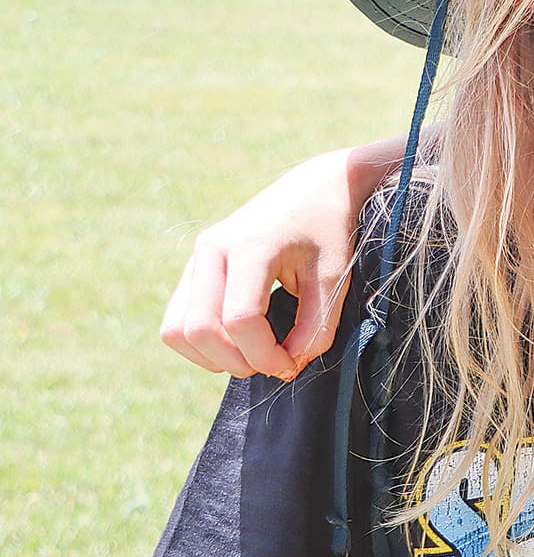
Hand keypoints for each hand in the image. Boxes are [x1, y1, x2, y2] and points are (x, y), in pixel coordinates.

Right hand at [159, 144, 386, 378]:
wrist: (315, 189)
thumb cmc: (330, 232)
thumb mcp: (334, 279)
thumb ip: (315, 328)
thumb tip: (288, 367)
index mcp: (250, 246)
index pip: (240, 319)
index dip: (264, 354)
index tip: (292, 364)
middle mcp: (212, 250)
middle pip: (199, 329)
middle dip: (237, 361)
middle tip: (275, 363)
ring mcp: (197, 258)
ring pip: (176, 330)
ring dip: (213, 358)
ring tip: (255, 355)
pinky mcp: (193, 269)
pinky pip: (177, 322)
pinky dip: (201, 345)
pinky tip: (238, 343)